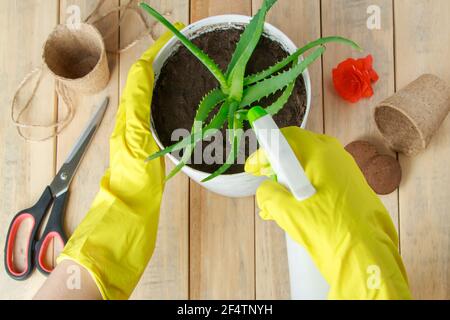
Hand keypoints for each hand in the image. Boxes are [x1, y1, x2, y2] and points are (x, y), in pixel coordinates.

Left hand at [56, 24, 184, 299]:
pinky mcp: (143, 148)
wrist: (128, 221)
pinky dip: (160, 100)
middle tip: (179, 50)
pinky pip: (150, 115)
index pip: (140, 77)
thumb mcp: (136, 148)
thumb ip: (138, 114)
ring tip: (178, 67)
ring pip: (145, 98)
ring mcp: (136, 136)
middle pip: (140, 84)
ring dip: (158, 79)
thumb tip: (142, 77)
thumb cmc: (134, 189)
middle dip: (157, 61)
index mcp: (129, 121)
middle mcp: (129, 125)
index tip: (174, 38)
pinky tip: (173, 102)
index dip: (154, 54)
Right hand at [245, 127, 410, 298]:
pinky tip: (295, 210)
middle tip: (263, 181)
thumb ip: (269, 194)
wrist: (367, 255)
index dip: (265, 151)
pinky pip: (323, 178)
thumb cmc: (330, 231)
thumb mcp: (287, 212)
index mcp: (320, 154)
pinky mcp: (352, 187)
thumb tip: (267, 190)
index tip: (254, 167)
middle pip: (298, 150)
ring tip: (276, 204)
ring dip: (290, 181)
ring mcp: (346, 171)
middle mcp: (336, 156)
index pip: (286, 138)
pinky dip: (305, 188)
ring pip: (310, 166)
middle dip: (276, 166)